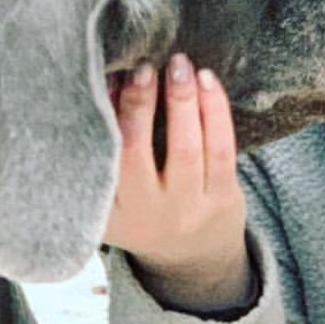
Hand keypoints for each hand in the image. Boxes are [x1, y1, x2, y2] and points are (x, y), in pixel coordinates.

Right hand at [104, 54, 249, 311]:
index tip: (111, 78)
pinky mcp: (222, 198)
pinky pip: (222, 149)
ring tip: (179, 64)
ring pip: (186, 147)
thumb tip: (109, 80)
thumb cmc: (145, 209)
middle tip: (143, 65)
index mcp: (108, 211)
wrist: (193, 258)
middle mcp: (145, 213)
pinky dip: (215, 110)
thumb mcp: (112, 195)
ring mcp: (187, 208)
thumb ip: (105, 150)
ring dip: (182, 100)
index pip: (102, 157)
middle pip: (138, 151)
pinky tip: (207, 81)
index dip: (107, 115)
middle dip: (140, 103)